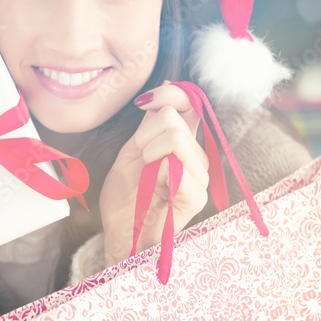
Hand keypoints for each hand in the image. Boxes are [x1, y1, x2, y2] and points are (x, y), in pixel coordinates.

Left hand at [100, 80, 210, 265]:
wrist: (121, 234)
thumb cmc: (126, 198)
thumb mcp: (133, 151)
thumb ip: (151, 122)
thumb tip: (169, 86)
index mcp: (183, 143)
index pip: (189, 104)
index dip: (169, 96)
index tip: (146, 104)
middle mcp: (196, 156)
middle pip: (174, 118)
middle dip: (145, 135)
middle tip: (141, 160)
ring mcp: (200, 176)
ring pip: (175, 137)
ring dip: (149, 154)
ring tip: (147, 176)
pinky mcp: (197, 196)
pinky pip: (175, 165)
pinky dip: (156, 173)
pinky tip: (154, 190)